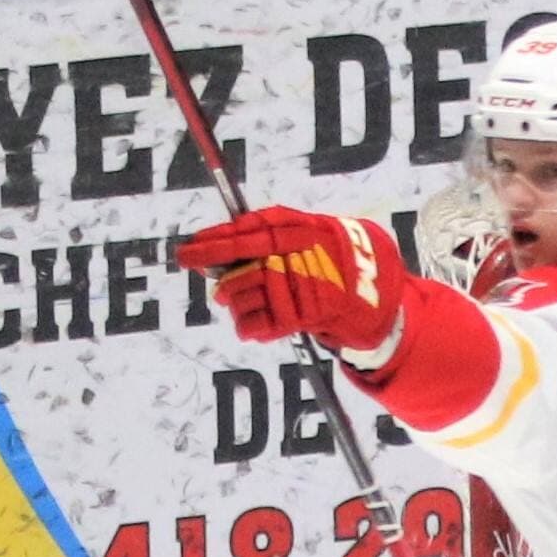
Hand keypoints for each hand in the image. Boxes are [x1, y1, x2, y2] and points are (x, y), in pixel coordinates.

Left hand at [178, 207, 407, 360]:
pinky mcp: (298, 319)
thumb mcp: (306, 231)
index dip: (211, 245)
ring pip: (239, 300)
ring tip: (253, 304)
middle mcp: (296, 257)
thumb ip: (265, 232)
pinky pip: (250, 326)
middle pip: (235, 274)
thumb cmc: (330, 259)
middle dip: (222, 284)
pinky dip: (248, 327)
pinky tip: (260, 323)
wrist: (371, 291)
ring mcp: (297, 289)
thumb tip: (212, 251)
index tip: (185, 252)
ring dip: (236, 305)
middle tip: (220, 290)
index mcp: (297, 229)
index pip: (244, 235)